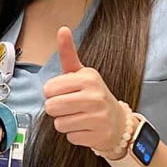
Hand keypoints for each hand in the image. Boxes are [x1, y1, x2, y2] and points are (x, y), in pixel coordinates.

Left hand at [42, 27, 134, 156]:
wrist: (118, 121)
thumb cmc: (93, 95)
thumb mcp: (81, 73)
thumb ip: (68, 53)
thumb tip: (62, 29)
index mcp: (87, 78)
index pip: (48, 89)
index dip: (52, 93)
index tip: (64, 92)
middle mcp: (94, 96)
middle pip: (51, 107)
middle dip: (56, 109)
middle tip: (69, 106)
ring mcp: (98, 117)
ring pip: (59, 124)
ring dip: (65, 122)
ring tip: (78, 116)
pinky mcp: (98, 136)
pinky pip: (70, 137)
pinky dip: (75, 134)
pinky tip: (86, 127)